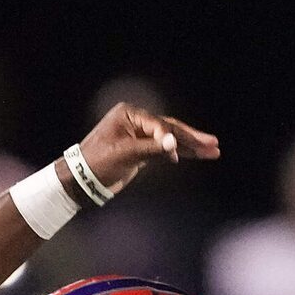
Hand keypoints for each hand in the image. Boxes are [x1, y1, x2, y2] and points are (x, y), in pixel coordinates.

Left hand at [73, 101, 220, 200]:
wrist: (80, 180)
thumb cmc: (97, 162)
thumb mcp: (124, 154)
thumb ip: (150, 149)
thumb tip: (173, 143)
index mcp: (130, 114)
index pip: (158, 124)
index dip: (170, 137)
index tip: (177, 152)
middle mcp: (136, 121)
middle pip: (170, 128)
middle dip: (192, 138)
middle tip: (214, 144)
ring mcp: (140, 136)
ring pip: (170, 140)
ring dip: (190, 146)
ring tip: (212, 151)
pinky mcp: (141, 151)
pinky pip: (164, 150)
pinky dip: (178, 154)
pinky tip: (193, 156)